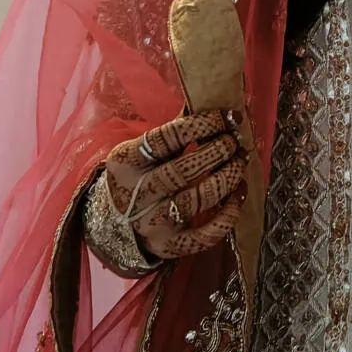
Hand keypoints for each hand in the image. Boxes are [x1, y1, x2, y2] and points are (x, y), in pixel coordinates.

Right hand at [101, 110, 246, 260]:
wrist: (112, 225)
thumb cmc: (137, 177)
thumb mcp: (141, 151)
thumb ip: (173, 132)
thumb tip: (212, 104)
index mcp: (126, 163)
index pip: (165, 139)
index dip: (200, 125)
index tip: (226, 117)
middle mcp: (135, 195)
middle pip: (182, 170)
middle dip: (216, 152)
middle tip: (233, 141)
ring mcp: (152, 224)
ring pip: (196, 200)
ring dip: (226, 178)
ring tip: (239, 162)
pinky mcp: (169, 246)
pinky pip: (205, 235)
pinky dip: (228, 215)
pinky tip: (238, 194)